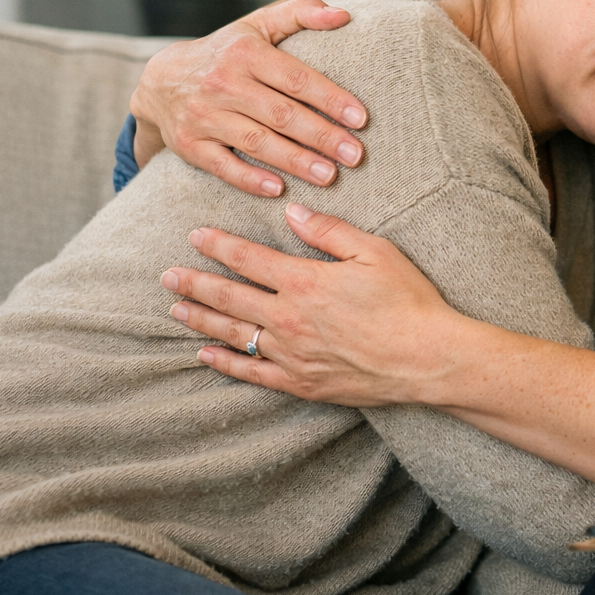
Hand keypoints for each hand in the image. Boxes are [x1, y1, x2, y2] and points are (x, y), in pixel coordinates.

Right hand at [130, 0, 364, 196]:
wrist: (161, 80)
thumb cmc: (227, 52)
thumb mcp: (259, 24)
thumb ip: (301, 13)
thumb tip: (343, 14)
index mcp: (245, 53)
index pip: (295, 79)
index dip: (330, 99)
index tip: (361, 118)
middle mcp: (222, 83)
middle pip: (281, 114)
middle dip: (321, 136)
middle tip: (355, 155)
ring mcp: (203, 116)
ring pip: (256, 142)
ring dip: (295, 161)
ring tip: (329, 176)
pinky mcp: (189, 145)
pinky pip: (222, 166)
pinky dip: (249, 179)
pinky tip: (278, 189)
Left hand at [161, 202, 463, 405]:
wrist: (426, 358)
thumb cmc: (407, 301)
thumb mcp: (375, 251)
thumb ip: (329, 231)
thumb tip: (292, 212)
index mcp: (305, 281)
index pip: (248, 259)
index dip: (218, 246)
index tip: (196, 236)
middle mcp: (289, 318)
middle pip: (230, 297)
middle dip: (195, 283)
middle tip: (167, 276)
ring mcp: (291, 354)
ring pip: (233, 334)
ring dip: (202, 319)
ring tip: (176, 309)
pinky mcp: (301, 382)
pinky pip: (252, 373)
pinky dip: (225, 363)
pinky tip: (206, 354)